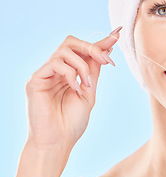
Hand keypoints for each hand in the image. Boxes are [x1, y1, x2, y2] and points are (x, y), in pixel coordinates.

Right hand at [25, 26, 120, 150]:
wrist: (58, 142)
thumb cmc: (72, 121)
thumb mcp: (90, 91)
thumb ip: (94, 70)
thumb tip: (106, 49)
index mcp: (69, 72)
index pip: (83, 50)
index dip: (100, 42)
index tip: (117, 34)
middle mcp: (56, 70)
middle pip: (71, 42)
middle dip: (93, 48)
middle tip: (107, 61)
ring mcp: (45, 73)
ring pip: (65, 50)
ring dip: (83, 65)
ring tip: (88, 85)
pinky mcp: (36, 79)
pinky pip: (56, 63)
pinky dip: (71, 73)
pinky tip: (76, 88)